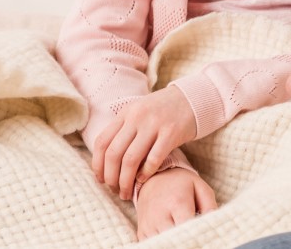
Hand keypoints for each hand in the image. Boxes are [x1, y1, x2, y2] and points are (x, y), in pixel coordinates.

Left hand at [93, 85, 196, 199]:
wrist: (193, 98)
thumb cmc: (163, 111)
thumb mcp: (139, 112)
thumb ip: (123, 130)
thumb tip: (105, 161)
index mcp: (126, 113)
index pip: (102, 142)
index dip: (97, 165)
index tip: (101, 180)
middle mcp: (137, 117)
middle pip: (114, 153)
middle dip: (111, 178)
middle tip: (114, 190)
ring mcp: (154, 124)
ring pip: (131, 159)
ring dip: (125, 181)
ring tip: (127, 192)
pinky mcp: (171, 133)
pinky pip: (153, 159)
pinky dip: (145, 173)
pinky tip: (144, 179)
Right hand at [134, 167, 216, 240]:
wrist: (155, 178)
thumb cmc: (181, 183)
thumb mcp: (199, 186)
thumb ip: (210, 205)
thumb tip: (215, 223)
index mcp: (177, 202)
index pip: (188, 227)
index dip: (197, 233)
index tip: (204, 233)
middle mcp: (160, 215)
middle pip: (176, 239)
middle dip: (187, 240)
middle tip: (195, 237)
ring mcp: (149, 225)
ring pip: (164, 244)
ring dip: (175, 243)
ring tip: (185, 237)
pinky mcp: (142, 232)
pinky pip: (153, 245)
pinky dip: (164, 244)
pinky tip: (172, 238)